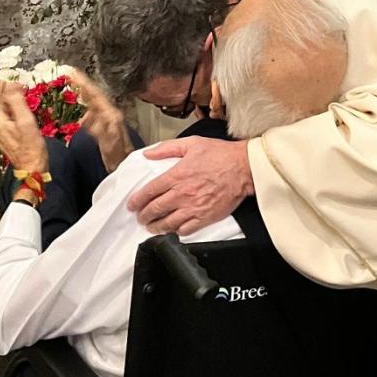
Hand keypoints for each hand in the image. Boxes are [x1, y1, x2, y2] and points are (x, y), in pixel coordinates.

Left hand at [0, 80, 47, 176]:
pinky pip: (3, 117)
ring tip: (16, 91)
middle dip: (0, 92)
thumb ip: (17, 102)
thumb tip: (11, 86)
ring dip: (5, 99)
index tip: (3, 78)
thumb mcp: (26, 121)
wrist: (32, 167)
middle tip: (10, 82)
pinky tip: (18, 107)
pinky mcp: (6, 137)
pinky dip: (9, 108)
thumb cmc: (31, 146)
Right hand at [69, 67, 132, 173]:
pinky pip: (92, 111)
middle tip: (71, 73)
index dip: (85, 84)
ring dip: (84, 92)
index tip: (74, 74)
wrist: (122, 164)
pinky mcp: (103, 125)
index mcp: (110, 115)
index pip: (96, 95)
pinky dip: (85, 106)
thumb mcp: (109, 143)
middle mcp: (109, 113)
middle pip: (95, 95)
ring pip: (93, 101)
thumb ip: (100, 129)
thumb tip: (88, 118)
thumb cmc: (117, 156)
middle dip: (83, 84)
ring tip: (73, 83)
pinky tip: (79, 107)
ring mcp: (106, 118)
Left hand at [129, 138, 253, 234]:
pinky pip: (184, 230)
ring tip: (151, 226)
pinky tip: (171, 230)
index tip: (132, 205)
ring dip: (155, 226)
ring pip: (166, 223)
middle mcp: (182, 194)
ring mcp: (193, 208)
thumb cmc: (220, 155)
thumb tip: (148, 154)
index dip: (137, 200)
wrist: (244, 168)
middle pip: (154, 210)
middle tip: (140, 217)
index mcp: (177, 175)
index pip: (149, 191)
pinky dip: (174, 232)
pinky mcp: (204, 218)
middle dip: (143, 216)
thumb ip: (167, 148)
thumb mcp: (192, 144)